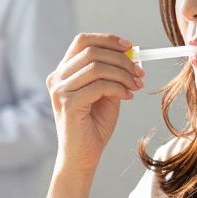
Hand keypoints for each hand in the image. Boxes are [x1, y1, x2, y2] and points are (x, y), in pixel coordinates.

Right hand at [46, 33, 145, 175]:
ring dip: (123, 74)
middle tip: (140, 71)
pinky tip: (128, 97)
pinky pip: (99, 86)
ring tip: (136, 85)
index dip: (107, 39)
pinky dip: (118, 88)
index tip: (130, 47)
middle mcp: (57, 78)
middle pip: (91, 51)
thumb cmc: (94, 127)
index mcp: (63, 72)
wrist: (82, 158)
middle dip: (121, 59)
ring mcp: (60, 91)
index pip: (82, 41)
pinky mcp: (68, 104)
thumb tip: (132, 54)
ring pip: (97, 67)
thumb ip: (113, 74)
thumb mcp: (106, 94)